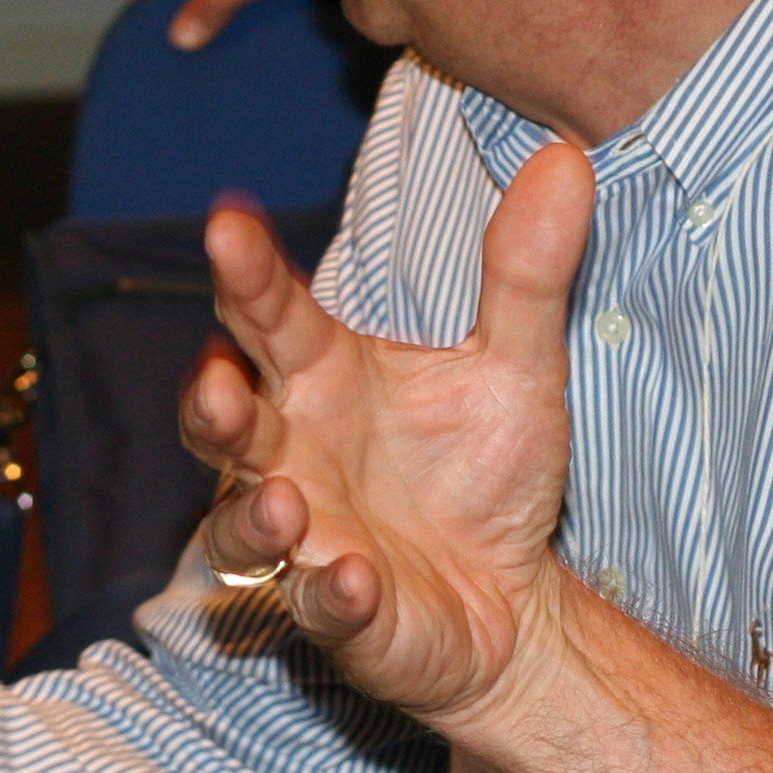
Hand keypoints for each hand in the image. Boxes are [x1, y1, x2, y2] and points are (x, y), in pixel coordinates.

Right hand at [178, 143, 594, 730]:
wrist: (516, 603)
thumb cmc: (485, 474)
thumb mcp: (517, 365)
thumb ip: (526, 269)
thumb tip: (563, 158)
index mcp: (323, 375)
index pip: (268, 315)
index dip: (243, 272)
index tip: (227, 224)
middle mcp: (292, 451)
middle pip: (220, 420)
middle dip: (209, 402)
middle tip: (218, 382)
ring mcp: (304, 537)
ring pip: (239, 524)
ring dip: (252, 512)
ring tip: (283, 500)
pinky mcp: (339, 615)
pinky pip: (316, 607)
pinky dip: (329, 596)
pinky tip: (354, 579)